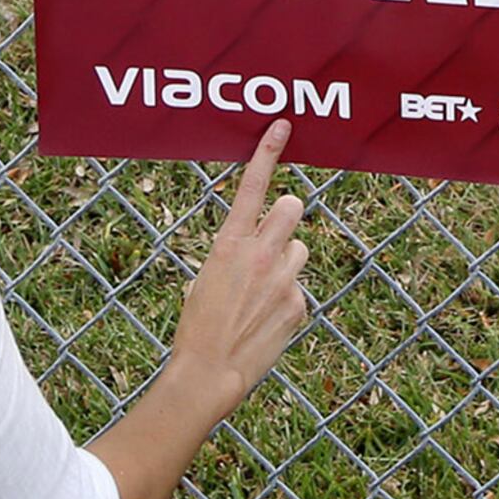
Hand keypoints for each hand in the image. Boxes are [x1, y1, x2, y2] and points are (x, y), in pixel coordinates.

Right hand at [167, 120, 311, 412]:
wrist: (209, 373)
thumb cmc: (198, 325)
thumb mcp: (206, 277)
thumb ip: (235, 253)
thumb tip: (255, 247)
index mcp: (229, 244)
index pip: (252, 187)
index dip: (268, 152)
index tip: (282, 126)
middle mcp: (260, 255)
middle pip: (293, 207)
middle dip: (285, 216)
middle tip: (272, 236)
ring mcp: (284, 279)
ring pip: (300, 250)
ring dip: (286, 263)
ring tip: (261, 293)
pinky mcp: (298, 304)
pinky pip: (298, 287)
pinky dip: (286, 298)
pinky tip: (264, 320)